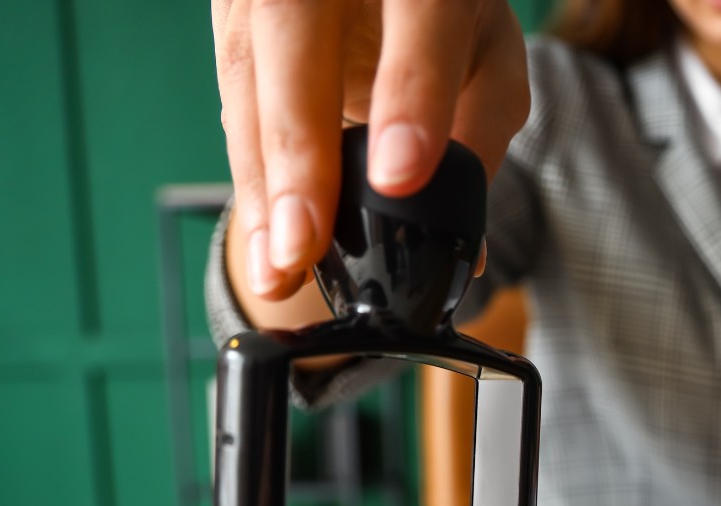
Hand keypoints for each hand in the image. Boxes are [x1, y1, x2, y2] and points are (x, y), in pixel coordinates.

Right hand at [212, 0, 529, 303]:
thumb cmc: (444, 17)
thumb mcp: (488, 61)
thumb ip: (479, 137)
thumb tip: (468, 248)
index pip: (417, 19)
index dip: (407, 98)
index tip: (396, 178)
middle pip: (296, 38)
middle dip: (299, 153)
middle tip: (304, 245)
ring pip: (248, 72)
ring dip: (259, 182)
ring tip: (277, 266)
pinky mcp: (231, 11)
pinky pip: (232, 96)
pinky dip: (249, 174)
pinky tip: (264, 238)